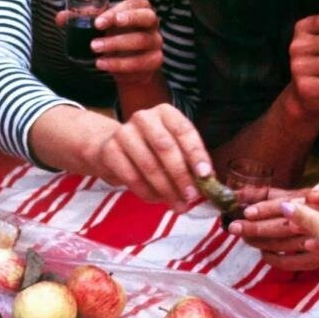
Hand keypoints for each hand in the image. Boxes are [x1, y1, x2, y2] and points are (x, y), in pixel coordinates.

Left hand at [89, 0, 163, 84]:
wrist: (125, 66)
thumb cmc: (112, 37)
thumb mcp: (98, 26)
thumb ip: (81, 19)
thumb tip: (60, 17)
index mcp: (139, 9)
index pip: (134, 4)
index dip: (116, 11)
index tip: (97, 22)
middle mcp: (151, 24)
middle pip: (148, 17)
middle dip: (128, 20)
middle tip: (100, 29)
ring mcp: (155, 42)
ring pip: (142, 41)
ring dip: (116, 45)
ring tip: (94, 48)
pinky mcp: (154, 61)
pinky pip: (142, 62)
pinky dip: (120, 64)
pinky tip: (103, 64)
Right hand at [93, 104, 211, 209]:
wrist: (113, 149)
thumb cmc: (151, 149)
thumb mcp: (173, 148)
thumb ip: (190, 162)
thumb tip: (208, 182)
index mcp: (165, 113)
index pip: (184, 130)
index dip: (196, 153)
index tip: (205, 175)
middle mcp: (144, 118)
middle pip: (165, 147)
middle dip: (181, 175)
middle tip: (191, 196)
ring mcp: (124, 132)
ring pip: (149, 165)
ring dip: (166, 189)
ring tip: (178, 204)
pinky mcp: (110, 150)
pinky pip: (131, 176)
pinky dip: (147, 193)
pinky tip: (157, 200)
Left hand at [227, 188, 318, 270]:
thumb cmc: (313, 207)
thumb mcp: (291, 195)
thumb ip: (264, 194)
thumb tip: (237, 195)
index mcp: (308, 202)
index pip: (284, 205)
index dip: (265, 209)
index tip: (246, 212)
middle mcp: (314, 221)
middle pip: (281, 226)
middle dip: (255, 227)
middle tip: (234, 227)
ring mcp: (318, 242)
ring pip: (284, 244)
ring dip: (261, 242)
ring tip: (245, 238)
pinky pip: (294, 263)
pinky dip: (276, 260)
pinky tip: (263, 254)